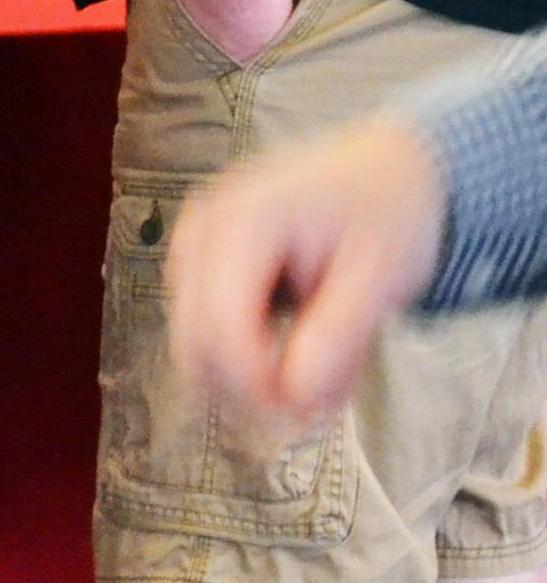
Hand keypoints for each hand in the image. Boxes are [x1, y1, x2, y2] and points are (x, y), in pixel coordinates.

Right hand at [167, 119, 445, 425]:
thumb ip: (338, 338)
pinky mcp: (196, 259)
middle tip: (319, 401)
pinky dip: (243, 354)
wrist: (386, 170)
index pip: (221, 329)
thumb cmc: (389, 215)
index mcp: (243, 221)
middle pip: (194, 343)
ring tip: (320, 364)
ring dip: (249, 375)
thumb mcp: (383, 277)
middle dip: (251, 388)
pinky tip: (295, 343)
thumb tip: (296, 401)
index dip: (257, 385)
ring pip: (193, 344)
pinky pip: (201, 329)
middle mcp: (201, 229)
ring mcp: (192, 242)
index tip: (308, 412)